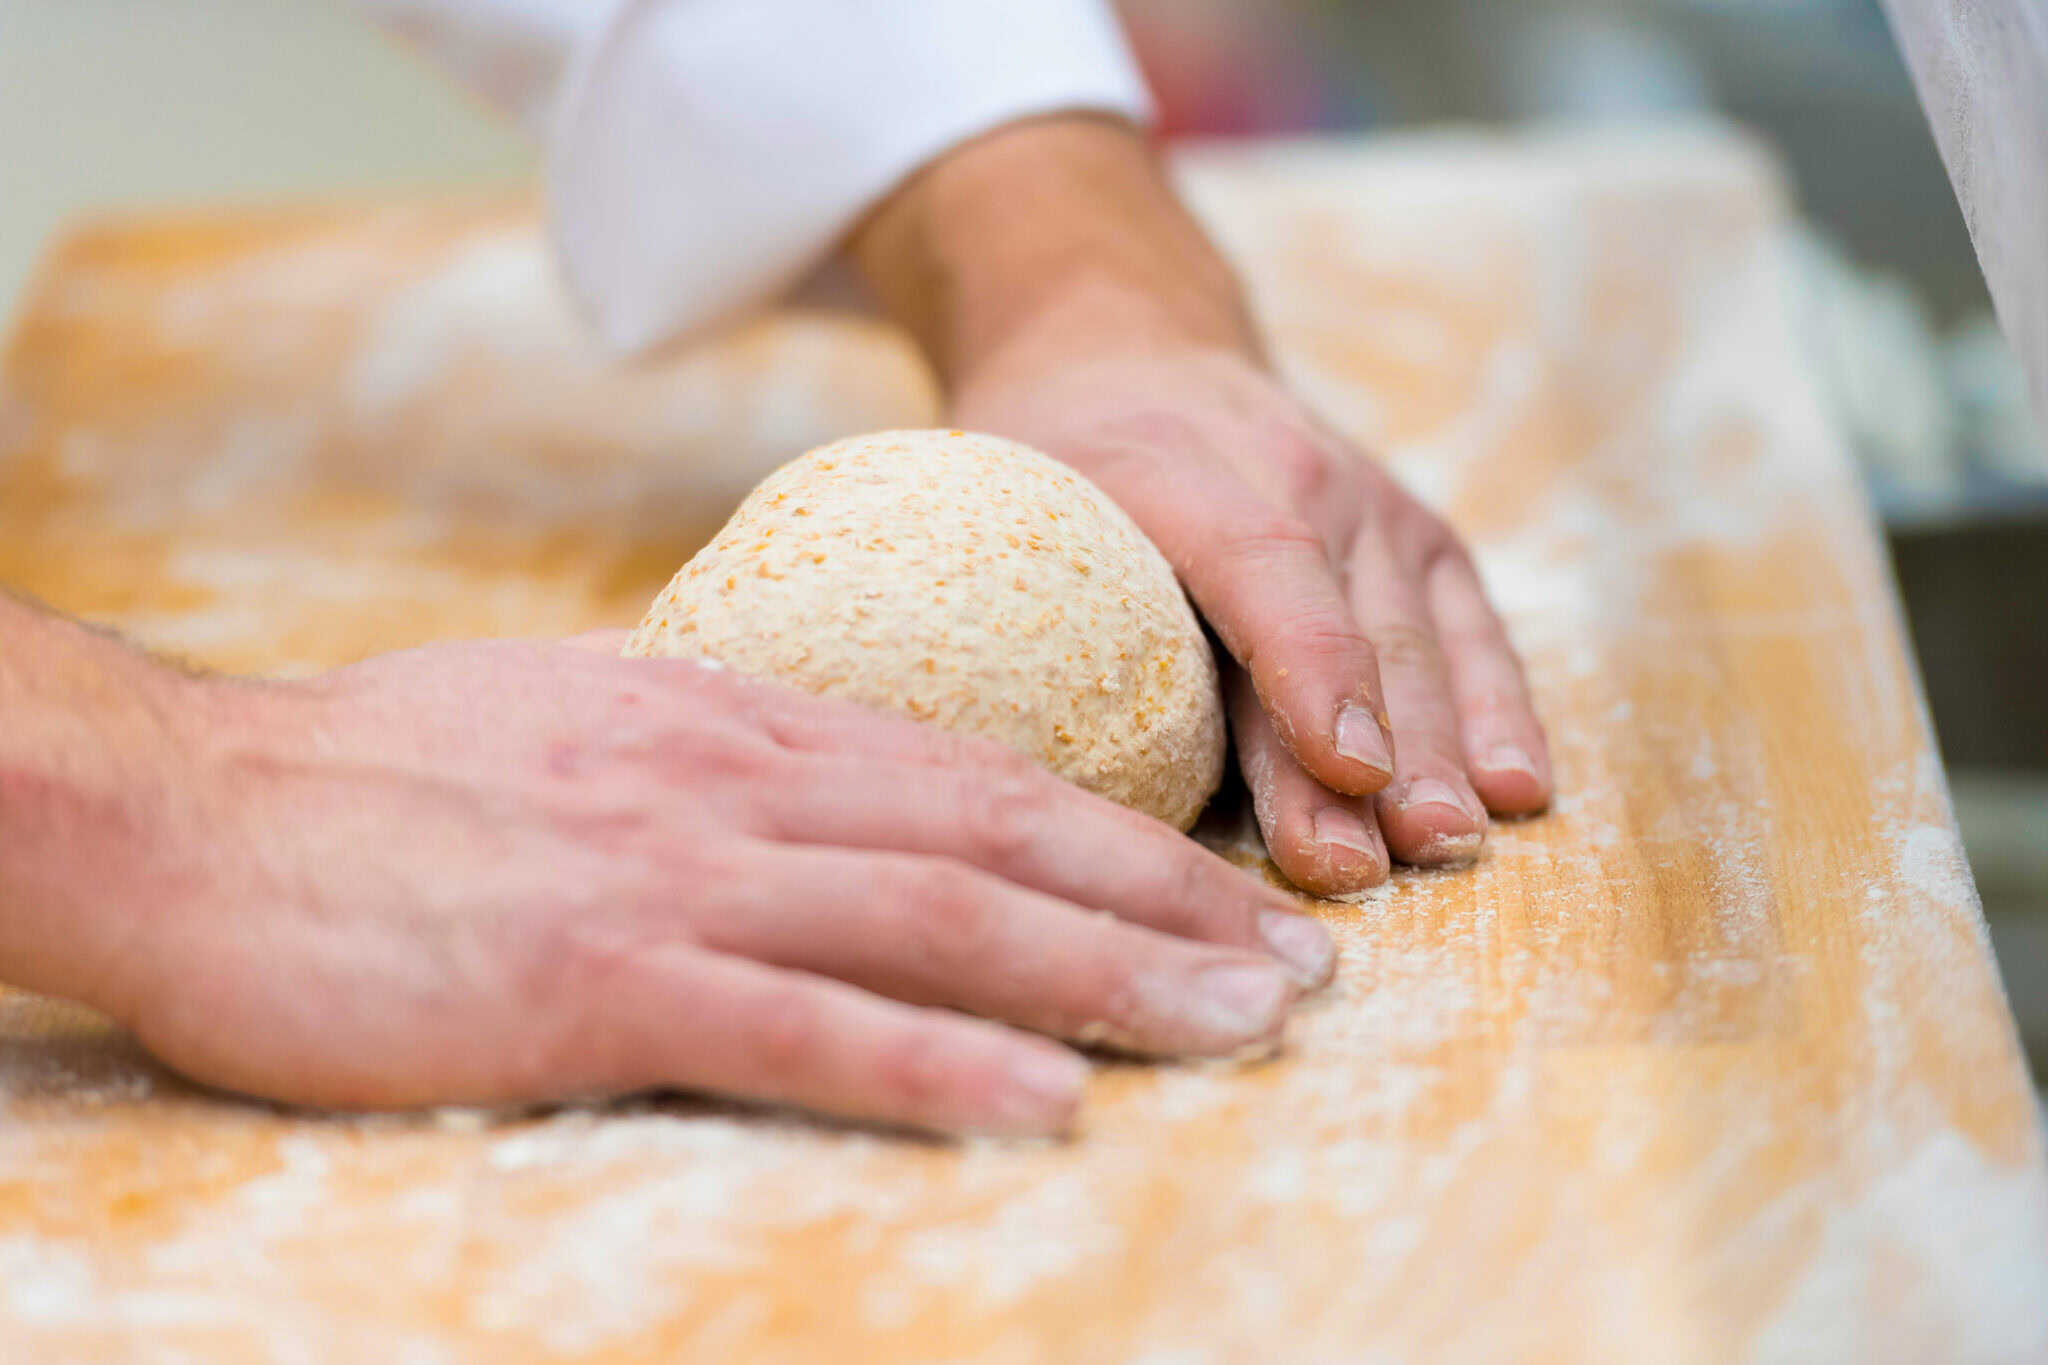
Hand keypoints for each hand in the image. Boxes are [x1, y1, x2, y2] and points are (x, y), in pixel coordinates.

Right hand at [82, 638, 1328, 1135]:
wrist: (204, 806)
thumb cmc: (394, 777)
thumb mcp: (595, 728)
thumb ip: (726, 764)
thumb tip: (834, 803)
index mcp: (744, 724)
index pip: (983, 776)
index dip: (1128, 838)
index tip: (1235, 892)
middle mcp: (740, 786)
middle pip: (1002, 842)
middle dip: (1170, 907)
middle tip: (1305, 969)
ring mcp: (675, 879)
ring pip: (940, 923)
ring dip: (1108, 977)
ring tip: (1245, 1027)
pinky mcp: (594, 979)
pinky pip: (800, 1025)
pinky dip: (936, 1064)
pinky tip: (1047, 1104)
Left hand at [955, 341, 1551, 894]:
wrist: (1129, 346)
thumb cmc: (1047, 456)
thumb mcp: (995, 502)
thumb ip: (1004, 596)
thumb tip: (991, 753)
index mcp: (1174, 464)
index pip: (1260, 563)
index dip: (1308, 667)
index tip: (1347, 766)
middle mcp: (1296, 474)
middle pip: (1347, 630)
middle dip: (1367, 761)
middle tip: (1373, 867)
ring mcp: (1370, 504)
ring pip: (1416, 640)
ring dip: (1437, 753)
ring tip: (1446, 845)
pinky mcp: (1416, 536)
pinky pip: (1469, 628)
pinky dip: (1497, 708)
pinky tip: (1519, 787)